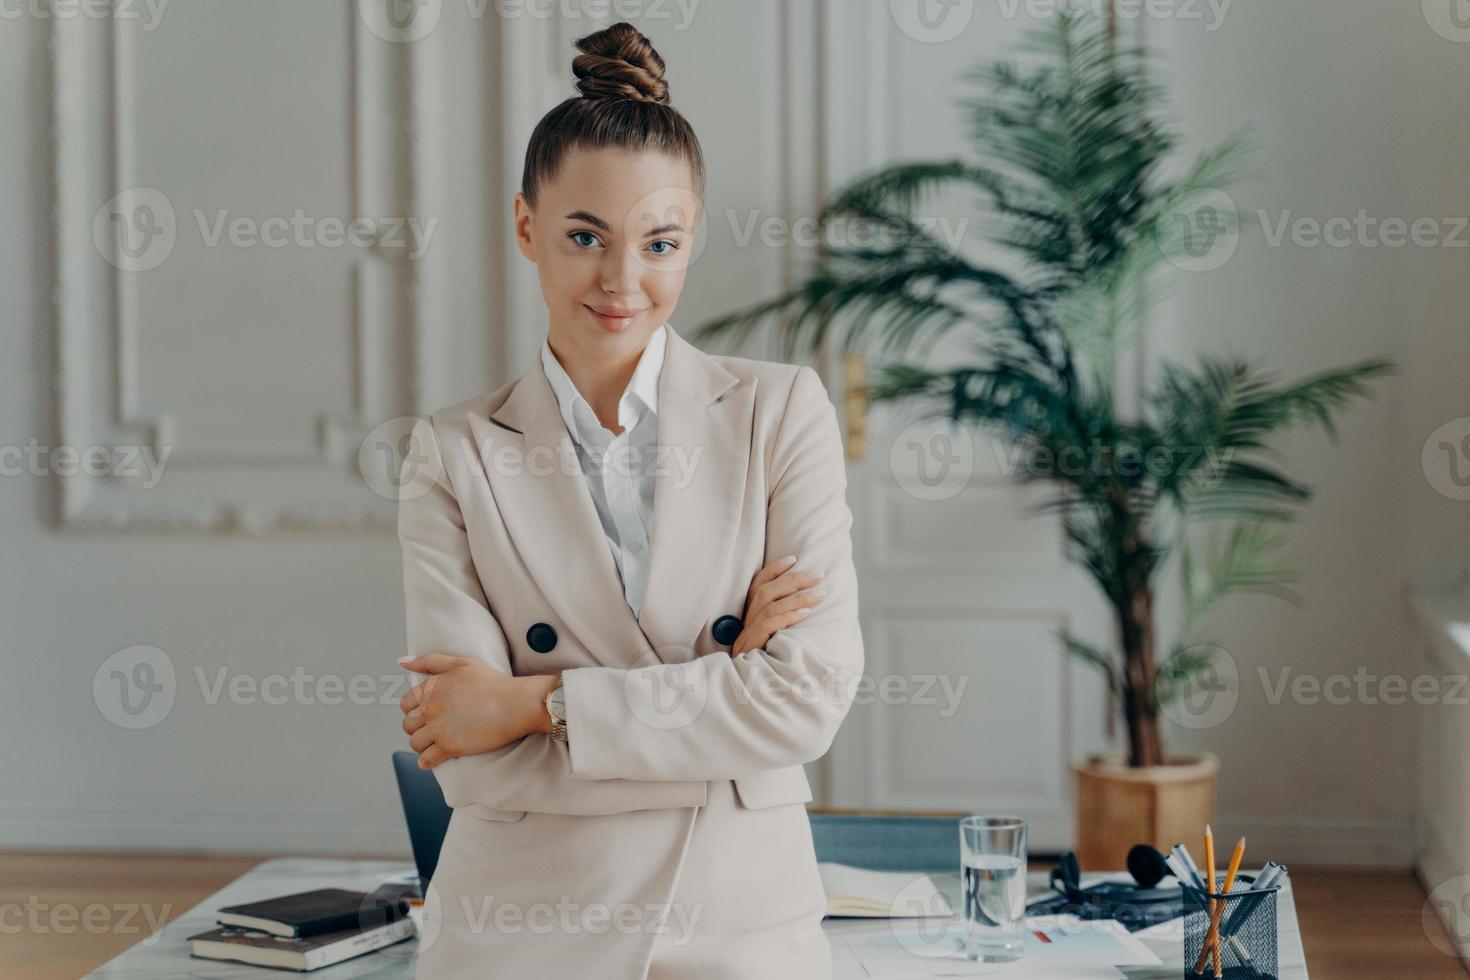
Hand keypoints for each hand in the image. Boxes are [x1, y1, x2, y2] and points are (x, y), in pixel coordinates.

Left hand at [397, 654, 553, 768]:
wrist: (517, 704)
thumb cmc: (494, 683)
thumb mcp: (462, 663)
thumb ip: (430, 661)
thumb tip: (402, 661)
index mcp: (431, 687)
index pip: (406, 704)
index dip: (415, 711)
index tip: (428, 715)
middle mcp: (431, 708)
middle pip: (408, 725)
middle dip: (418, 728)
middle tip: (433, 730)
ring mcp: (439, 728)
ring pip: (415, 743)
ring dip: (423, 745)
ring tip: (435, 744)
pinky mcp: (450, 747)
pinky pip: (426, 760)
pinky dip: (427, 762)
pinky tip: (435, 759)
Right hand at [730, 554, 825, 655]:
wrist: (746, 690)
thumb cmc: (764, 664)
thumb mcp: (773, 640)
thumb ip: (782, 623)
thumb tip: (809, 608)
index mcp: (749, 616)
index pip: (757, 584)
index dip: (773, 570)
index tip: (794, 558)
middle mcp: (745, 621)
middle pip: (765, 591)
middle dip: (794, 579)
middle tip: (819, 576)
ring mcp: (746, 634)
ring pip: (769, 606)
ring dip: (798, 598)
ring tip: (821, 595)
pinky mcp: (751, 646)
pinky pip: (768, 625)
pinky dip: (788, 617)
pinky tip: (806, 614)